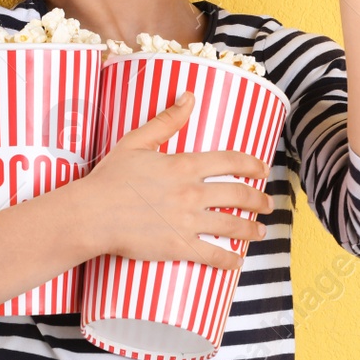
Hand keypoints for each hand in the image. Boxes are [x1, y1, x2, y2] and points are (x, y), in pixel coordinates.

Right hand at [81, 92, 275, 271]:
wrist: (92, 214)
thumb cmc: (110, 178)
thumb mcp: (137, 141)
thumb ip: (167, 120)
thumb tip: (189, 97)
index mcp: (184, 165)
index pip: (230, 161)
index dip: (252, 165)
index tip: (263, 169)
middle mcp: (192, 192)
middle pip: (239, 195)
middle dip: (259, 200)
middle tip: (268, 204)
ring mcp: (187, 221)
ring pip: (232, 226)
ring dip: (251, 230)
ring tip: (261, 233)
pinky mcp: (178, 246)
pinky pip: (212, 255)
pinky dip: (229, 260)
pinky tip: (237, 262)